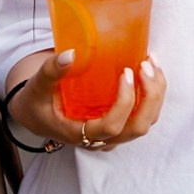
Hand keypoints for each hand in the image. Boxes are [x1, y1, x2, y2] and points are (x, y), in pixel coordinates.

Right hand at [4, 48, 166, 151]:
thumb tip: (71, 53)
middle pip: (137, 127)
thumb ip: (51, 71)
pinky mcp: (119, 124)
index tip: (125, 73)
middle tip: (145, 65)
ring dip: (155, 93)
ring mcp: (113, 134)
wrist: (38, 114)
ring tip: (152, 62)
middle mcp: (101, 139)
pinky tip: (150, 69)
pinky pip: (143, 114)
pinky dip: (152, 93)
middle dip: (149, 96)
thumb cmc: (38, 102)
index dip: (124, 103)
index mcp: (80, 134)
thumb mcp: (37, 87)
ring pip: (145, 121)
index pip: (111, 127)